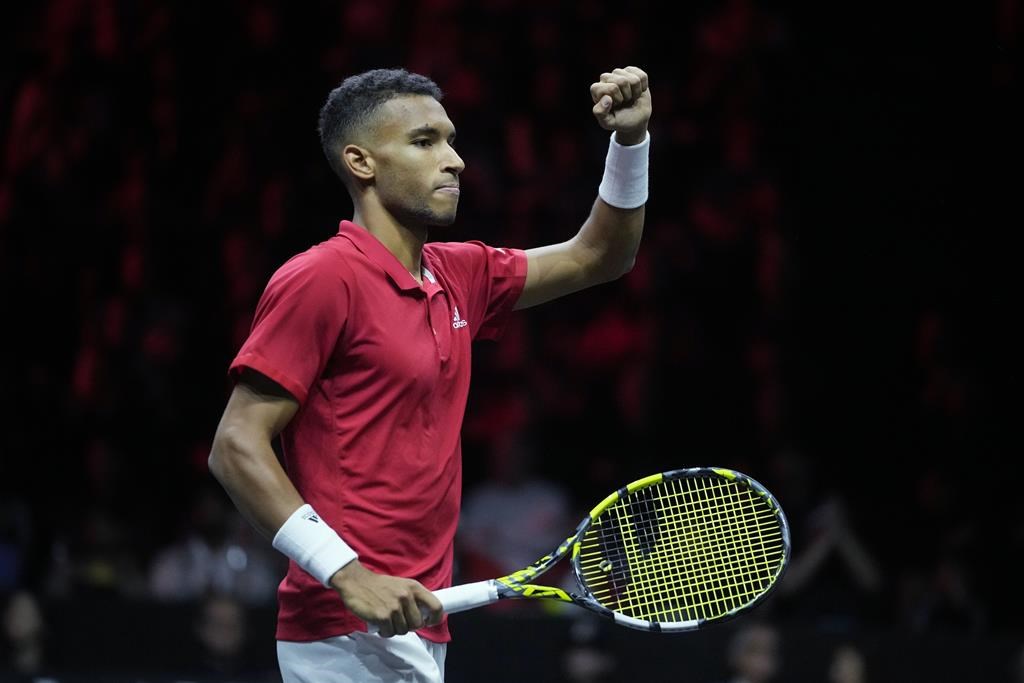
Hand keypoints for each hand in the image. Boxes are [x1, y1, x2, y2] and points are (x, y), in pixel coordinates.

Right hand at [329, 560, 443, 637]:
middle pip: (418, 624)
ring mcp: (394, 607)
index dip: (436, 618)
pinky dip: (384, 631)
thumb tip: (425, 615)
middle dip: (409, 626)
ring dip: (394, 628)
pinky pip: (389, 633)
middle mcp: (406, 596)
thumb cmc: (379, 586)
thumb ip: (413, 598)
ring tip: (387, 619)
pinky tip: (379, 624)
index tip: (429, 621)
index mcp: (414, 587)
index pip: (436, 606)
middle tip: (399, 620)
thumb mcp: (401, 585)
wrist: (355, 582)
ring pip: (403, 630)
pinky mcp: (382, 616)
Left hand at [590, 66, 651, 144]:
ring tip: (630, 98)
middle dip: (626, 95)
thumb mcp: (607, 122)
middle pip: (622, 81)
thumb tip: (606, 98)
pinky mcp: (631, 71)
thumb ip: (600, 113)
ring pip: (633, 79)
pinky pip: (642, 76)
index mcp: (596, 89)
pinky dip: (643, 87)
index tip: (616, 105)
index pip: (611, 88)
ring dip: (635, 92)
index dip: (617, 99)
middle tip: (623, 102)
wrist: (634, 120)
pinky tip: (636, 92)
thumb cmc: (619, 120)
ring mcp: (619, 73)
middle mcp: (606, 78)